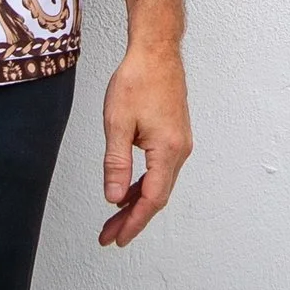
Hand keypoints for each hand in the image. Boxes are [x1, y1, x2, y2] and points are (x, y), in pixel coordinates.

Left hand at [99, 43, 190, 246]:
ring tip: (114, 218)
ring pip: (160, 184)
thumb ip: (116, 163)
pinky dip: (144, 184)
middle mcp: (179, 150)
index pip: (152, 199)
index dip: (134, 222)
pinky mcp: (175, 136)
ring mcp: (180, 143)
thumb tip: (114, 197)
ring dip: (138, 202)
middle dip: (133, 218)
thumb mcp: (117, 123)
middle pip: (157, 196)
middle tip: (109, 235)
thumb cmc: (138, 79)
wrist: (156, 51)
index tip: (117, 238)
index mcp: (167, 150)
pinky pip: (161, 170)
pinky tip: (128, 190)